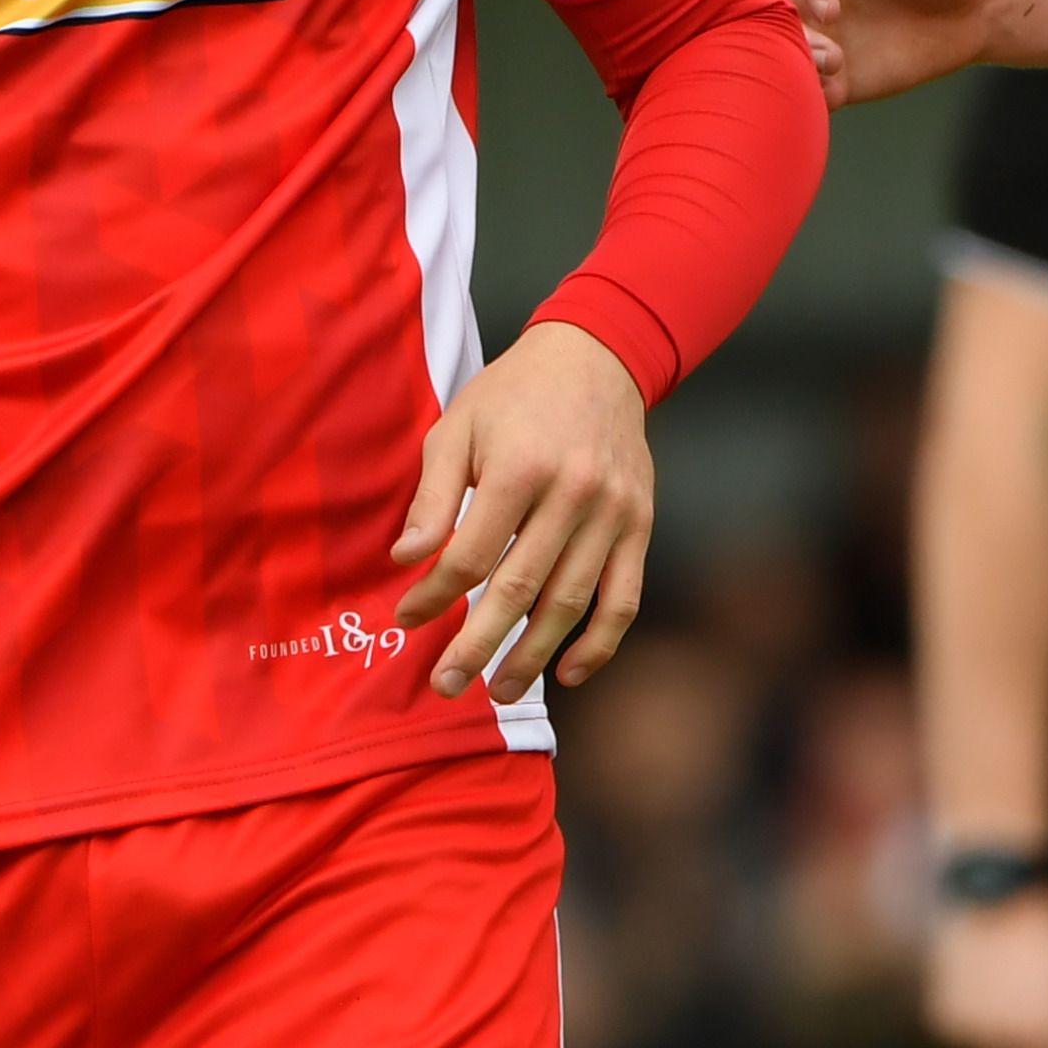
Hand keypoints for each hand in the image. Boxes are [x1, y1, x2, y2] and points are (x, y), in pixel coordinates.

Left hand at [391, 321, 652, 700]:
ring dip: (533, 656)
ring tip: (498, 689)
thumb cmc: (513, 397)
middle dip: (478, 646)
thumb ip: (432, 496)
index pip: (471, 555)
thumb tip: (407, 559)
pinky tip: (567, 673)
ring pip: (570, 604)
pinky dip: (600, 645)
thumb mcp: (458, 428)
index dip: (435, 595)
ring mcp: (613, 512)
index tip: (407, 618)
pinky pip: (624, 599)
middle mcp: (572, 493)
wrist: (596, 357)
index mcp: (520, 466)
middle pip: (519, 589)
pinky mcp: (640, 525)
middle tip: (447, 686)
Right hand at [764, 0, 997, 106]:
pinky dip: (808, 93)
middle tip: (828, 53)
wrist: (970, 2)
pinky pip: (801, 85)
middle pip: (763, 3)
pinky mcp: (823, 70)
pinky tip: (835, 93)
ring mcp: (808, 27)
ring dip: (792, 63)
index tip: (831, 8)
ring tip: (834, 70)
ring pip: (773, 47)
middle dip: (784, 29)